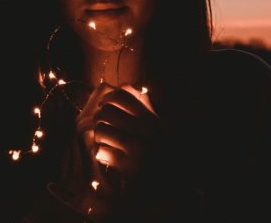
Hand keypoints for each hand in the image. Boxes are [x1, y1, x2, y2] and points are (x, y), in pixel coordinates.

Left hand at [74, 82, 162, 212]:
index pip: (122, 94)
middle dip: (99, 118)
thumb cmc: (160, 151)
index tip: (104, 105)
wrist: (171, 184)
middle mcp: (146, 130)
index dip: (107, 98)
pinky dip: (101, 153)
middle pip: (107, 111)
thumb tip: (125, 86)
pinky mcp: (129, 168)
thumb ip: (143, 106)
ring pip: (101, 129)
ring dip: (99, 136)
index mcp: (151, 118)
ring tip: (105, 142)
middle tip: (102, 126)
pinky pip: (102, 151)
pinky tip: (108, 157)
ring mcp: (138, 149)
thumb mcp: (157, 125)